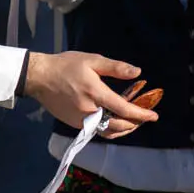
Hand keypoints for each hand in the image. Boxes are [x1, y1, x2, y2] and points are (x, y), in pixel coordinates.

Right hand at [21, 51, 159, 133]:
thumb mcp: (92, 60)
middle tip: (145, 118)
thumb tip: (138, 72)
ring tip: (133, 122)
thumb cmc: (66, 66)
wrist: (39, 77)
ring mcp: (81, 120)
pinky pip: (97, 131)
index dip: (141, 114)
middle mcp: (89, 111)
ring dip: (123, 129)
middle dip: (135, 124)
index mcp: (95, 93)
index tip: (154, 116)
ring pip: (108, 132)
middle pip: (118, 125)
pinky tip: (116, 121)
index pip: (124, 109)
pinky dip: (110, 129)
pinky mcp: (74, 124)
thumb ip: (116, 68)